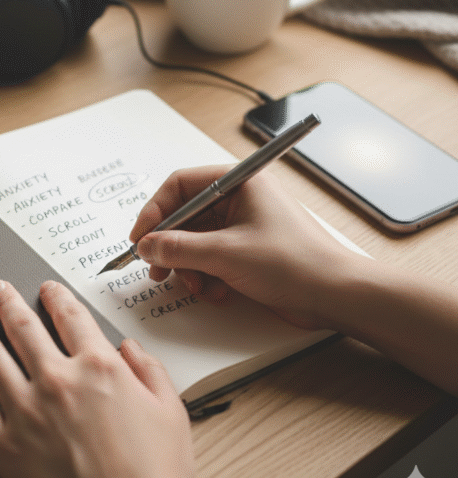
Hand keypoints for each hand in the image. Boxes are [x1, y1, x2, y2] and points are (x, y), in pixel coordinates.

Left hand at [0, 280, 200, 477]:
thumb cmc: (156, 476)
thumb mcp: (170, 411)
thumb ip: (149, 369)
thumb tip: (129, 348)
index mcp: (99, 366)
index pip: (69, 315)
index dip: (55, 295)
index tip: (46, 288)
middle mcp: (58, 380)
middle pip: (22, 325)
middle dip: (6, 300)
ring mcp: (26, 411)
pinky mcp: (4, 444)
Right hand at [129, 165, 372, 329]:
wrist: (336, 296)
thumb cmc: (295, 262)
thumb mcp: (225, 254)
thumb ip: (178, 248)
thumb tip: (146, 247)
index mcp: (238, 182)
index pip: (180, 185)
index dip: (155, 211)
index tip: (141, 238)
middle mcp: (239, 198)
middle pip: (185, 216)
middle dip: (171, 246)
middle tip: (157, 269)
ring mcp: (243, 225)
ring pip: (195, 241)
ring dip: (189, 267)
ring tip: (198, 286)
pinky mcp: (246, 250)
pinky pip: (210, 257)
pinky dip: (206, 276)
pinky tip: (218, 292)